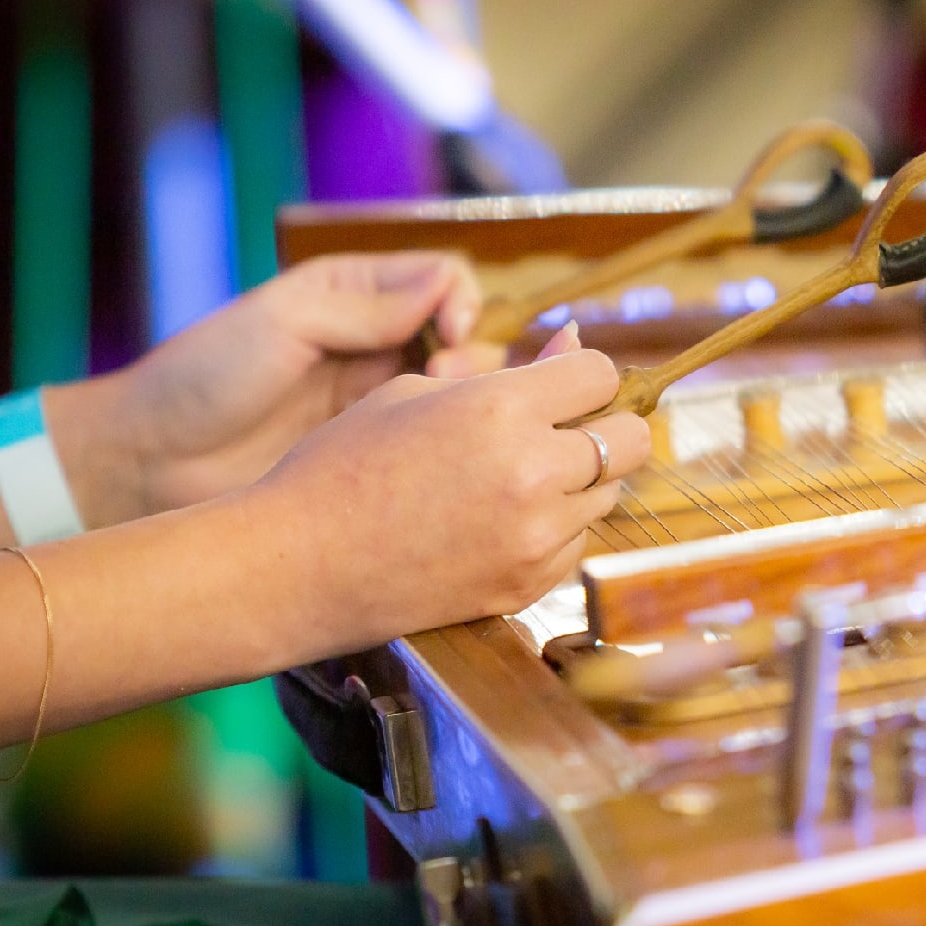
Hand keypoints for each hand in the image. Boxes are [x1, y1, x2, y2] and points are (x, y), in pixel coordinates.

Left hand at [112, 252, 506, 517]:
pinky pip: (432, 436)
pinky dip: (449, 436)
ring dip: (465, 393)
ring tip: (439, 410)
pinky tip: (438, 448)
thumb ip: (366, 306)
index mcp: (353, 293)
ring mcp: (378, 397)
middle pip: (465, 332)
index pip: (443, 279)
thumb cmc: (204, 376)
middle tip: (445, 377)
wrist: (152, 460)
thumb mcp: (284, 321)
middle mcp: (375, 340)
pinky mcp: (375, 451)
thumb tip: (445, 289)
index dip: (460, 302)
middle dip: (472, 351)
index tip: (448, 334)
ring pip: (459, 387)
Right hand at [252, 348, 650, 641]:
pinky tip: (502, 522)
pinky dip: (556, 529)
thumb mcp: (417, 392)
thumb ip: (507, 371)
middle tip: (559, 431)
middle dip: (604, 426)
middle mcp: (532, 472)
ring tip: (515, 479)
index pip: (601, 373)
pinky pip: (577, 542)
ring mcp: (535, 536)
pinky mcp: (527, 584)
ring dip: (580, 480)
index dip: (581, 373)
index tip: (560, 385)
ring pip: (608, 494)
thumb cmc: (341, 465)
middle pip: (630, 439)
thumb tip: (572, 341)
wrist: (295, 566)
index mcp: (501, 409)